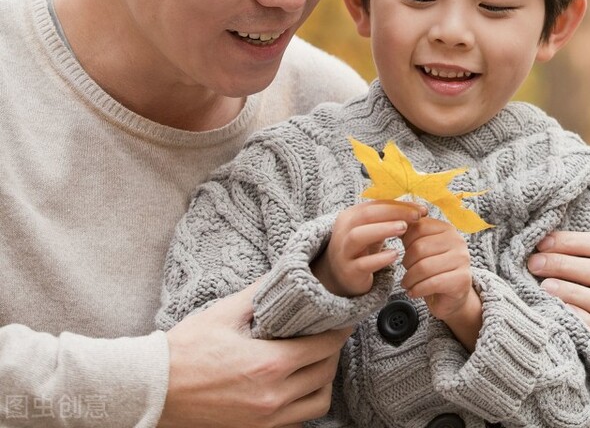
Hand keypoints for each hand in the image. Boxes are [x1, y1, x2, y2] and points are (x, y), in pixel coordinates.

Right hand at [159, 282, 351, 427]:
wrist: (151, 389)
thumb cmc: (184, 350)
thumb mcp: (225, 313)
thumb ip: (261, 293)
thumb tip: (286, 273)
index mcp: (269, 365)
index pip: (324, 346)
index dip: (338, 330)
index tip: (342, 319)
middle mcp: (273, 397)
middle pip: (326, 374)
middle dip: (332, 352)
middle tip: (328, 336)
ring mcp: (264, 420)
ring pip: (317, 403)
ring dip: (322, 381)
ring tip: (314, 363)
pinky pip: (296, 421)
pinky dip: (303, 405)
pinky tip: (294, 387)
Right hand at [312, 201, 424, 296]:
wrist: (341, 276)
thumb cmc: (364, 247)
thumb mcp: (375, 229)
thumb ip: (394, 218)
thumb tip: (421, 209)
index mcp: (351, 216)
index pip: (375, 204)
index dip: (399, 205)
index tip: (421, 210)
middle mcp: (343, 231)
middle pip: (366, 215)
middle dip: (393, 213)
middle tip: (415, 217)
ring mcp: (343, 251)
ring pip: (358, 236)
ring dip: (383, 229)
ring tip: (404, 229)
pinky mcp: (348, 271)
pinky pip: (362, 264)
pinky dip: (379, 259)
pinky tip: (395, 255)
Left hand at [401, 216, 481, 348]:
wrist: (451, 297)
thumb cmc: (433, 270)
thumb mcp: (422, 248)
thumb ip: (412, 234)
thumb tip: (394, 220)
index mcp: (447, 229)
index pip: (419, 227)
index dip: (406, 242)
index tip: (406, 253)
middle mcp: (457, 241)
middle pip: (419, 248)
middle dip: (406, 263)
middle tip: (406, 272)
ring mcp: (462, 260)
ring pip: (424, 267)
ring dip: (410, 279)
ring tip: (408, 284)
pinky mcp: (461, 280)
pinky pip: (432, 283)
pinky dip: (417, 290)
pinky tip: (414, 292)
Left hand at [528, 205, 589, 364]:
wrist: (576, 342)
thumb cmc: (581, 291)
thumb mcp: (589, 262)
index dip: (573, 242)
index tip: (542, 242)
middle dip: (566, 265)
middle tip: (534, 263)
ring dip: (572, 292)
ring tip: (543, 287)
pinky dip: (581, 321)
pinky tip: (558, 312)